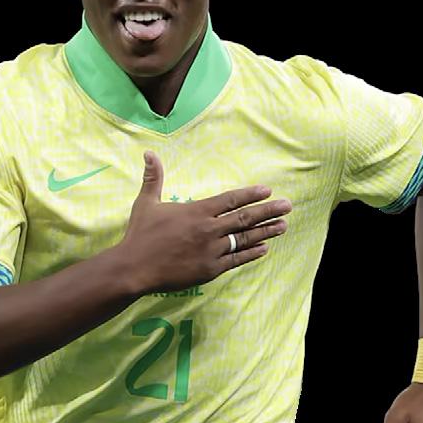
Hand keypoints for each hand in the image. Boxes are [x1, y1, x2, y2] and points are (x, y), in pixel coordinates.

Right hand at [118, 150, 291, 293]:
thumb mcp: (146, 203)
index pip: (231, 200)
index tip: (268, 191)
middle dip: (268, 211)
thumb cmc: (140, 234)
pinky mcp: (209, 270)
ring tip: (283, 226)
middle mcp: (208, 230)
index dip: (251, 195)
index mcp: (196, 211)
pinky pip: (236, 261)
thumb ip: (153, 178)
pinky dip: (251, 254)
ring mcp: (211, 251)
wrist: (134, 268)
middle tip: (287, 206)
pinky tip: (264, 249)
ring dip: (266, 232)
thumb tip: (149, 153)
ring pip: (244, 239)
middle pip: (245, 218)